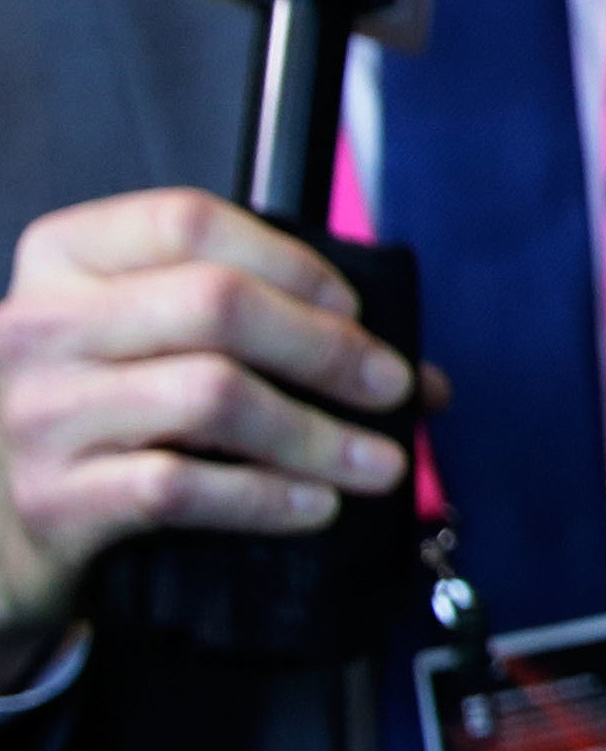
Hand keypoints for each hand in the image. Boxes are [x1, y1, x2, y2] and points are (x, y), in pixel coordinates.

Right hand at [0, 190, 424, 675]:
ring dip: (318, 435)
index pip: (187, 222)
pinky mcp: (54, 498)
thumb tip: (419, 376)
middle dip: (325, 348)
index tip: (356, 309)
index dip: (290, 261)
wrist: (2, 527)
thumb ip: (263, 331)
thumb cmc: (102, 414)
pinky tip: (318, 507)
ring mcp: (39, 412)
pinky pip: (181, 487)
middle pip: (213, 305)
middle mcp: (39, 324)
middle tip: (392, 387)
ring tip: (382, 464)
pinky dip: (266, 498)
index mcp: (65, 258)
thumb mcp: (148, 344)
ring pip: (209, 398)